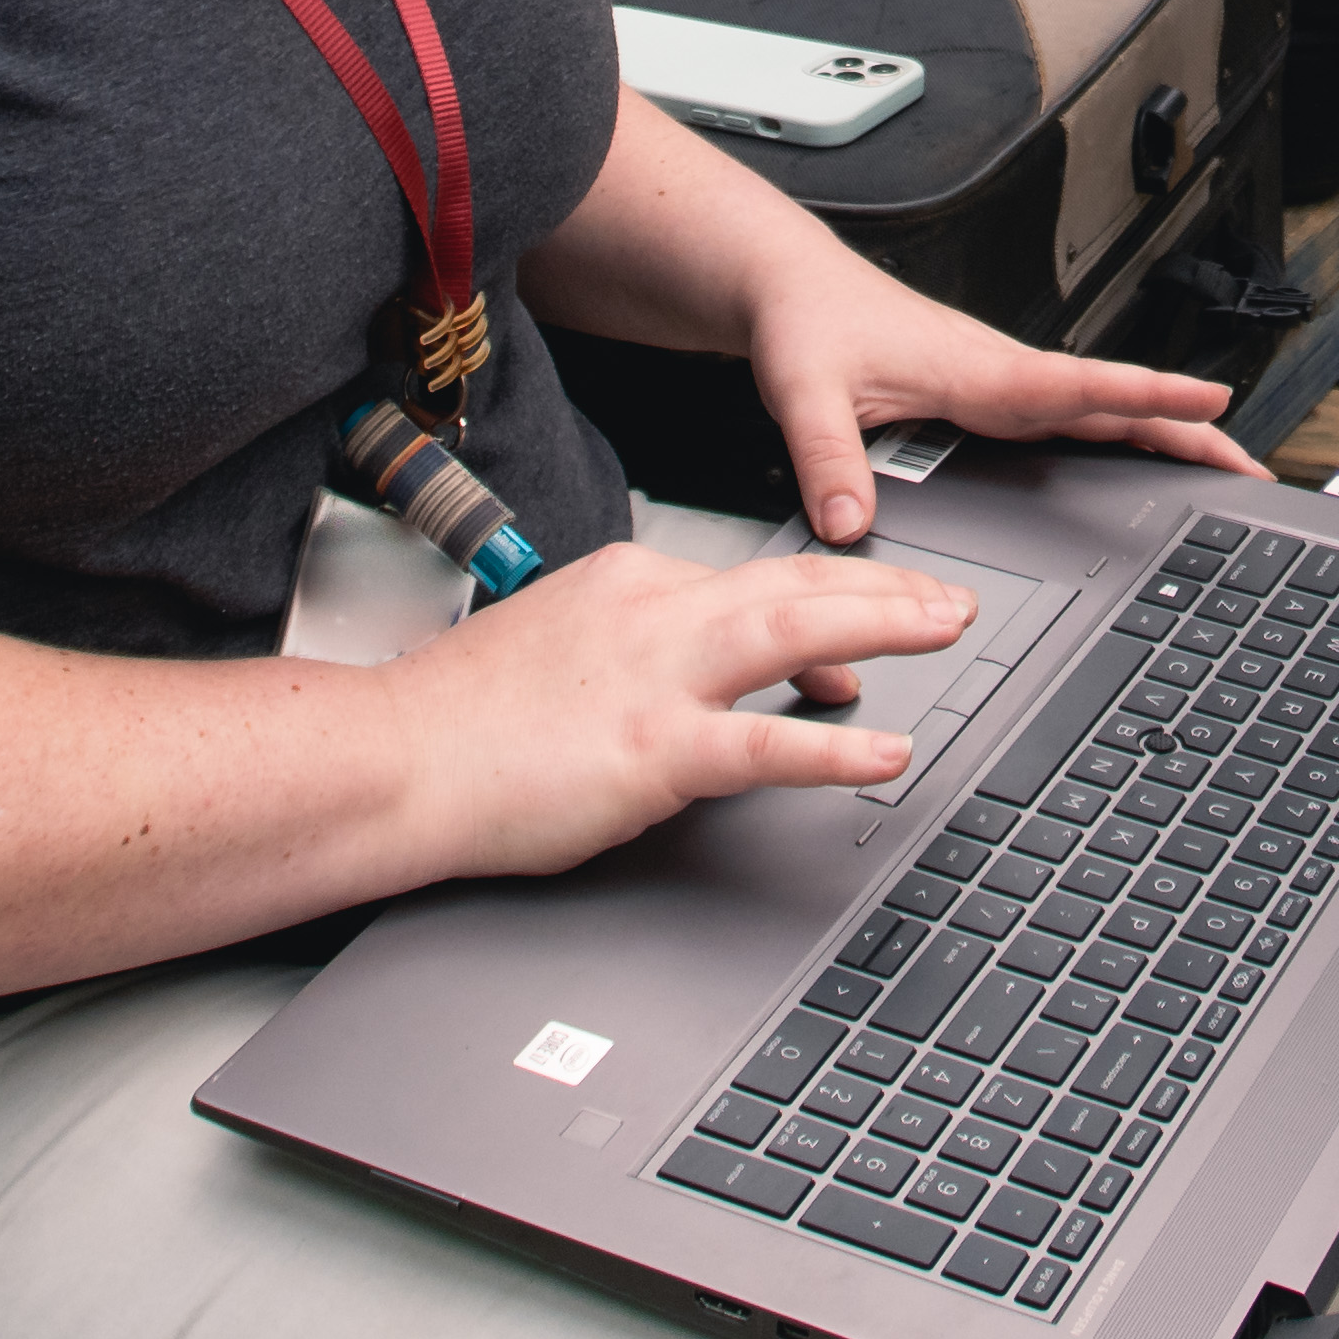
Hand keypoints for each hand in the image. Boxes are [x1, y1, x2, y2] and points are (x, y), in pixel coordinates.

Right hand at [390, 536, 991, 875]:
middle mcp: (653, 613)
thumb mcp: (562, 650)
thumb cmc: (459, 719)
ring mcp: (654, 680)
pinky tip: (885, 750)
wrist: (388, 757)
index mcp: (630, 583)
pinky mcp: (648, 749)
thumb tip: (721, 687)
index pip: (752, 581)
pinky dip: (832, 745)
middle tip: (950, 600)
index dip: (829, 599)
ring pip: (792, 632)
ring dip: (881, 626)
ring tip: (947, 628)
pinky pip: (762, 744)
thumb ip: (646, 657)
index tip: (876, 615)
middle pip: (792, 585)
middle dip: (883, 589)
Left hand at [741, 247, 1250, 547]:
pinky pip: (1070, 417)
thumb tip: (852, 528)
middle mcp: (1002, 375)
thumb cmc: (807, 323)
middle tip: (1253, 467)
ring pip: (1100, 410)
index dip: (1150, 396)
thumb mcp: (804, 393)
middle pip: (1115, 404)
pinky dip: (1121, 431)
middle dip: (1189, 430)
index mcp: (978, 371)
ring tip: (1223, 469)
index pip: (1080, 385)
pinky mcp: (988, 396)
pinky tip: (1138, 456)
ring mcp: (1001, 385)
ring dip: (1164, 432)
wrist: (790, 287)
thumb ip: (827, 461)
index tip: (1213, 403)